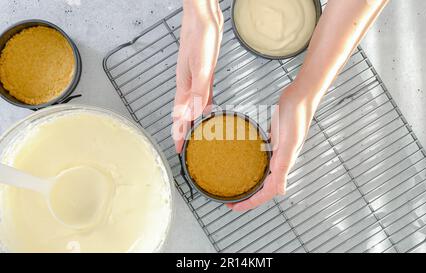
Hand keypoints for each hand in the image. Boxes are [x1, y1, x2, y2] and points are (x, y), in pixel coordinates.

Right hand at [172, 0, 222, 152]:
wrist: (203, 18)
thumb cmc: (198, 37)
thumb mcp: (200, 67)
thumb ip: (198, 91)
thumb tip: (193, 114)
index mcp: (185, 86)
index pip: (180, 116)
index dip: (179, 133)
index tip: (178, 149)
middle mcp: (189, 85)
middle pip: (185, 114)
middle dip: (185, 130)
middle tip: (187, 146)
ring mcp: (196, 78)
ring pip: (194, 105)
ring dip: (194, 119)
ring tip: (197, 133)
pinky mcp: (205, 72)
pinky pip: (203, 94)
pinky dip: (204, 104)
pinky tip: (209, 107)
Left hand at [227, 82, 317, 210]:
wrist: (300, 97)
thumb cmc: (295, 117)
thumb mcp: (288, 142)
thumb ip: (283, 166)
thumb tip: (281, 191)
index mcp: (283, 164)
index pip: (267, 192)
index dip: (251, 203)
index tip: (235, 207)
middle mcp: (280, 161)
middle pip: (264, 187)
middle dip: (248, 197)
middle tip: (231, 201)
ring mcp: (277, 151)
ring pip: (263, 174)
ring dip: (250, 184)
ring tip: (236, 187)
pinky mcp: (273, 141)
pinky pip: (262, 159)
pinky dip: (252, 166)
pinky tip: (243, 162)